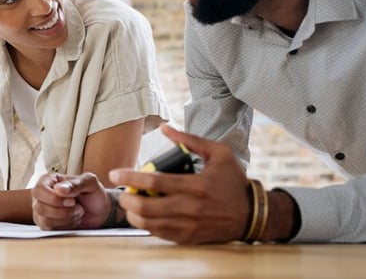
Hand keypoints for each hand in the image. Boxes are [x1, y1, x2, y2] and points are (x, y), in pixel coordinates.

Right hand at [31, 172, 110, 229]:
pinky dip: (65, 226)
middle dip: (63, 211)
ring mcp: (42, 211)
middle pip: (40, 207)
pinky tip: (73, 220)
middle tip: (78, 207)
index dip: (55, 198)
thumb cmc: (93, 193)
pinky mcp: (46, 224)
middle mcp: (42, 195)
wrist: (100, 211)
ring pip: (45, 220)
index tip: (72, 200)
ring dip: (66, 219)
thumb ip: (75, 184)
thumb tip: (59, 189)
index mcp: (49, 180)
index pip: (40, 190)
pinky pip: (50, 230)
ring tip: (77, 212)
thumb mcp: (89, 183)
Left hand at [109, 123, 249, 243]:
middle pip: (146, 206)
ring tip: (129, 204)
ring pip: (149, 224)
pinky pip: (159, 234)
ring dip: (133, 214)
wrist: (251, 214)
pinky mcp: (188, 237)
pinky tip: (142, 216)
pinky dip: (145, 226)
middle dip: (127, 198)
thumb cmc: (233, 181)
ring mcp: (188, 225)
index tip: (114, 173)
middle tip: (122, 191)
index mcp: (195, 185)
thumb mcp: (219, 153)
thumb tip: (165, 128)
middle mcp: (190, 207)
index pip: (154, 181)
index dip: (130, 176)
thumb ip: (190, 140)